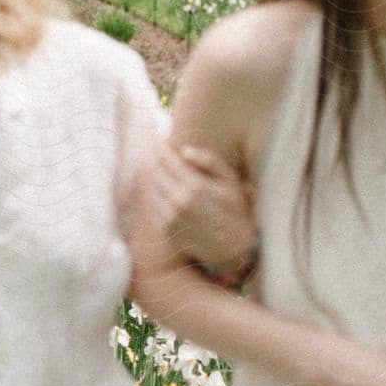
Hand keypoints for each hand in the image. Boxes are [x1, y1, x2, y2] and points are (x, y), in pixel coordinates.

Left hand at [141, 141, 257, 275]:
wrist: (231, 248)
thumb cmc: (234, 210)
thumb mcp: (230, 181)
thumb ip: (209, 161)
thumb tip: (184, 150)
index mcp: (195, 187)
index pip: (168, 160)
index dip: (161, 146)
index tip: (159, 137)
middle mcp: (179, 202)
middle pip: (156, 171)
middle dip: (154, 157)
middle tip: (154, 146)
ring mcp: (170, 217)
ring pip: (152, 186)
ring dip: (152, 172)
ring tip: (155, 162)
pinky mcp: (165, 229)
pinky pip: (153, 203)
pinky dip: (154, 190)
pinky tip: (159, 183)